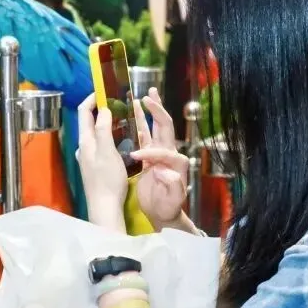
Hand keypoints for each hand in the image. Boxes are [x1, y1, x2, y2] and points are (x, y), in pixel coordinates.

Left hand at [77, 94, 128, 231]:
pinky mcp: (96, 166)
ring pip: (96, 133)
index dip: (93, 98)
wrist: (105, 207)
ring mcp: (89, 157)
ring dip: (106, 122)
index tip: (105, 89)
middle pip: (89, 121)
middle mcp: (84, 148)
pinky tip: (121, 139)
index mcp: (85, 141)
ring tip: (121, 116)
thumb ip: (103, 130)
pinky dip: (109, 135)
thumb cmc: (107, 180)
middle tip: (117, 100)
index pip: (84, 112)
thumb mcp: (107, 152)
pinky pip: (101, 144)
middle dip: (101, 108)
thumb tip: (103, 108)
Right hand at [130, 88, 189, 227]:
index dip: (150, 151)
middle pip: (164, 126)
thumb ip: (172, 185)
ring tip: (143, 95)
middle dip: (156, 109)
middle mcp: (168, 152)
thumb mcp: (172, 199)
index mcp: (175, 161)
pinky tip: (132, 113)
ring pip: (153, 127)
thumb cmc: (168, 206)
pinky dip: (139, 123)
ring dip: (149, 111)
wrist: (163, 213)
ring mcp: (158, 152)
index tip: (136, 157)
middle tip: (148, 95)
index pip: (163, 149)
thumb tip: (163, 171)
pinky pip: (144, 136)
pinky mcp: (148, 156)